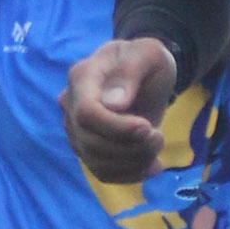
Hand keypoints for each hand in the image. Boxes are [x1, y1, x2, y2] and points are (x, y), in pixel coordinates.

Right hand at [66, 35, 177, 176]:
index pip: (86, 114)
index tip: (147, 128)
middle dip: (131, 147)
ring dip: (134, 162)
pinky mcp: (88, 148)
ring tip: (157, 144)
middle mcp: (71, 105)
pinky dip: (132, 174)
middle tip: (158, 136)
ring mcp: (76, 129)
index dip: (116, 128)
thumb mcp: (148, 54)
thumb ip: (130, 72)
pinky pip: (104, 173)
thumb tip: (114, 104)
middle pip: (91, 142)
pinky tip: (154, 164)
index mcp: (82, 77)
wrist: (144, 74)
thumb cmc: (145, 60)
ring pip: (97, 162)